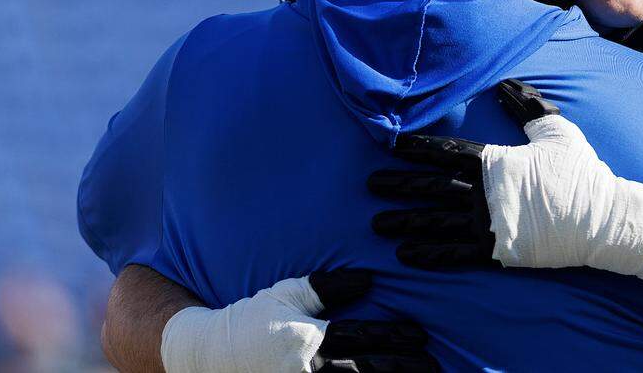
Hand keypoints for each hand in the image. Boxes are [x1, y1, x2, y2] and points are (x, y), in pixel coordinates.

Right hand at [160, 269, 437, 372]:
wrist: (209, 357)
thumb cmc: (252, 319)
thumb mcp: (286, 295)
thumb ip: (326, 288)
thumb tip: (367, 280)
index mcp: (307, 340)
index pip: (360, 339)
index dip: (393, 338)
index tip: (420, 336)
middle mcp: (307, 371)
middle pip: (366, 372)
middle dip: (401, 367)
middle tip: (433, 364)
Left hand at [369, 78, 642, 290]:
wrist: (602, 217)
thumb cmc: (580, 170)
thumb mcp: (554, 129)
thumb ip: (526, 105)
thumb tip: (504, 82)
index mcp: (494, 160)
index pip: (445, 151)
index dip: (417, 148)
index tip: (392, 145)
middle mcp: (483, 192)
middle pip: (431, 187)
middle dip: (398, 185)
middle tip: (370, 184)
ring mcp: (488, 224)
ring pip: (434, 221)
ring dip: (403, 222)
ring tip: (377, 224)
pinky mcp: (496, 252)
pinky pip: (453, 253)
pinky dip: (427, 254)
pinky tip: (405, 256)